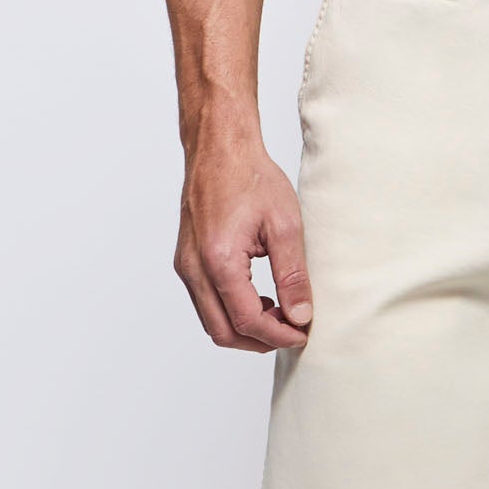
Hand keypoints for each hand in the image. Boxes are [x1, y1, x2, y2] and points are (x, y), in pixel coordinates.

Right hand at [174, 122, 312, 351]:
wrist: (219, 148)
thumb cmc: (251, 177)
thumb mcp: (285, 225)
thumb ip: (292, 275)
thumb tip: (300, 316)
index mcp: (218, 260)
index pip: (247, 321)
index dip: (278, 336)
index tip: (303, 334)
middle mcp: (194, 268)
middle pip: (222, 332)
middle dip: (259, 340)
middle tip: (292, 330)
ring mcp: (185, 265)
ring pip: (211, 321)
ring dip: (244, 327)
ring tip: (278, 312)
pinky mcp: (185, 260)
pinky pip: (205, 301)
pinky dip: (230, 310)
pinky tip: (258, 296)